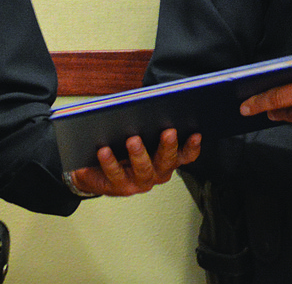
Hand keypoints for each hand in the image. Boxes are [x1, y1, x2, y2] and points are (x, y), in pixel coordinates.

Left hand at [69, 129, 200, 196]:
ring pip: (144, 170)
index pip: (185, 155)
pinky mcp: (120, 187)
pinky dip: (111, 162)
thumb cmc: (121, 145)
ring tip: (133, 140)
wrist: (95, 168)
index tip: (196, 134)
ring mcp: (140, 182)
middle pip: (166, 161)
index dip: (192, 147)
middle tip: (169, 132)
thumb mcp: (138, 131)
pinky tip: (105, 150)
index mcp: (166, 158)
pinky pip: (116, 175)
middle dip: (168, 146)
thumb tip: (150, 104)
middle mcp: (157, 172)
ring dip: (139, 155)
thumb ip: (146, 122)